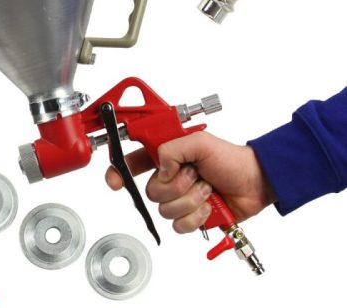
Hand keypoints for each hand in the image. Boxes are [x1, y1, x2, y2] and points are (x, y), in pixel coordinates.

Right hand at [105, 132, 275, 233]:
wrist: (254, 184)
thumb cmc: (231, 159)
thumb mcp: (200, 142)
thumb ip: (172, 149)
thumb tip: (160, 168)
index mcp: (167, 156)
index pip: (134, 162)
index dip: (120, 171)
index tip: (114, 180)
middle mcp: (170, 177)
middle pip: (150, 191)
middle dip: (175, 186)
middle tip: (194, 175)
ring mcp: (180, 198)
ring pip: (164, 210)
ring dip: (190, 200)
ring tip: (206, 189)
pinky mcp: (190, 217)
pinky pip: (178, 226)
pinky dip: (196, 217)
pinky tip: (208, 206)